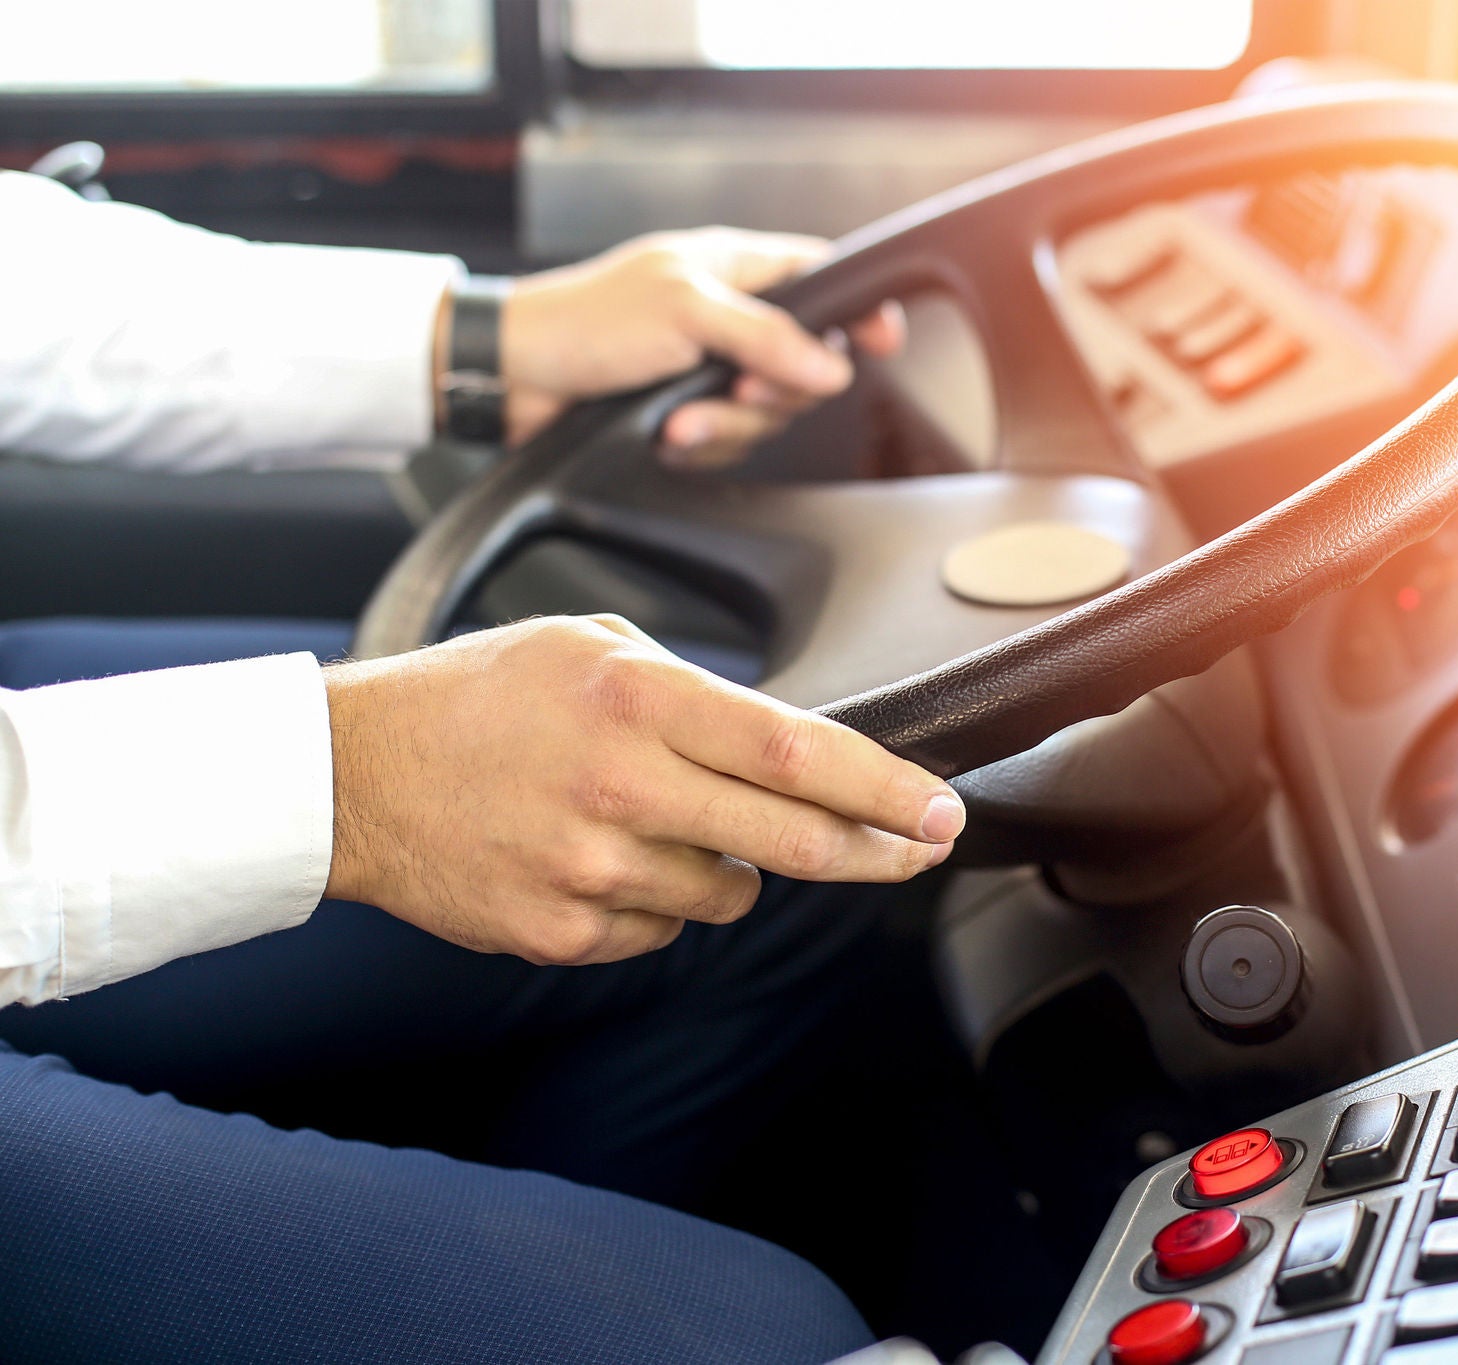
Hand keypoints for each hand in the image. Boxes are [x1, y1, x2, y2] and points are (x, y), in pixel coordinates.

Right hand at [323, 615, 961, 965]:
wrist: (351, 776)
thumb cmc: (477, 697)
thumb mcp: (591, 646)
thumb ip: (695, 689)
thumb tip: (790, 744)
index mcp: (638, 701)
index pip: (798, 754)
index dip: (885, 790)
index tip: (940, 811)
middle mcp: (623, 788)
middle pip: (793, 841)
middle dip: (875, 852)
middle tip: (916, 850)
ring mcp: (592, 871)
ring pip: (731, 894)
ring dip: (728, 864)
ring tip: (653, 818)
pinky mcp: (563, 933)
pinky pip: (663, 930)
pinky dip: (657, 900)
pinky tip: (597, 855)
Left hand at [494, 228, 904, 459]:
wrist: (514, 378)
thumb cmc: (586, 322)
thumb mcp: (686, 312)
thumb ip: (766, 335)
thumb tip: (832, 367)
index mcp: (737, 267)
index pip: (824, 279)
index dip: (859, 310)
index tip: (881, 341)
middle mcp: (731, 316)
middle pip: (805, 364)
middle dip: (771, 390)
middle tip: (736, 386)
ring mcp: (710, 367)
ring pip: (767, 412)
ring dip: (725, 425)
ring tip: (678, 421)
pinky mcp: (688, 412)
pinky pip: (729, 442)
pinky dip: (699, 446)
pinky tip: (665, 437)